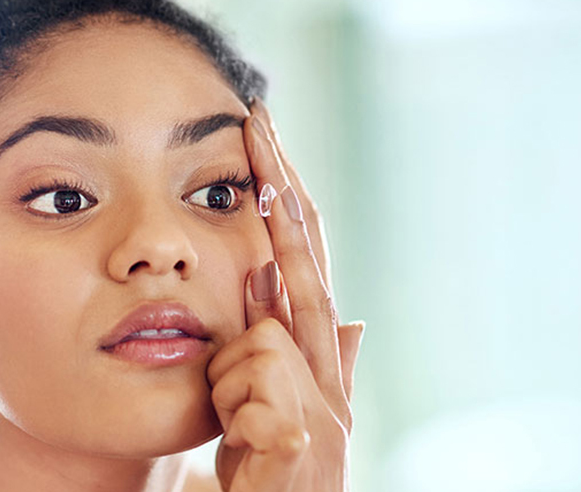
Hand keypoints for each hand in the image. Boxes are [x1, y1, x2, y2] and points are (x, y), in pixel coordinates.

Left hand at [207, 98, 365, 490]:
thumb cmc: (271, 478)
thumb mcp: (269, 415)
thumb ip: (294, 362)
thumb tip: (352, 316)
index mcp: (318, 367)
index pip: (305, 267)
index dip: (287, 204)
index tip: (263, 142)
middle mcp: (331, 381)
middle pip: (307, 269)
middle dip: (280, 194)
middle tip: (256, 125)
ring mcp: (325, 412)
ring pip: (261, 344)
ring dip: (228, 387)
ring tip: (236, 436)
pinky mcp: (303, 442)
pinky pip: (254, 395)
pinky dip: (237, 419)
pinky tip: (246, 450)